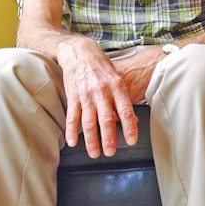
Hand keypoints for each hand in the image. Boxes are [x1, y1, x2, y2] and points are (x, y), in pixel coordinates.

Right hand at [58, 40, 138, 157]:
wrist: (80, 52)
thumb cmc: (102, 67)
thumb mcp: (118, 79)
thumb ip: (123, 99)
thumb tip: (133, 120)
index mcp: (117, 86)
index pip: (125, 110)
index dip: (129, 127)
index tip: (131, 141)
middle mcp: (102, 91)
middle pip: (106, 119)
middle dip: (108, 138)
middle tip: (111, 153)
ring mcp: (86, 95)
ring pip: (88, 121)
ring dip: (91, 140)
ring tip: (95, 153)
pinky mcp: (73, 96)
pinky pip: (72, 116)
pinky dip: (72, 131)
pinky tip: (73, 143)